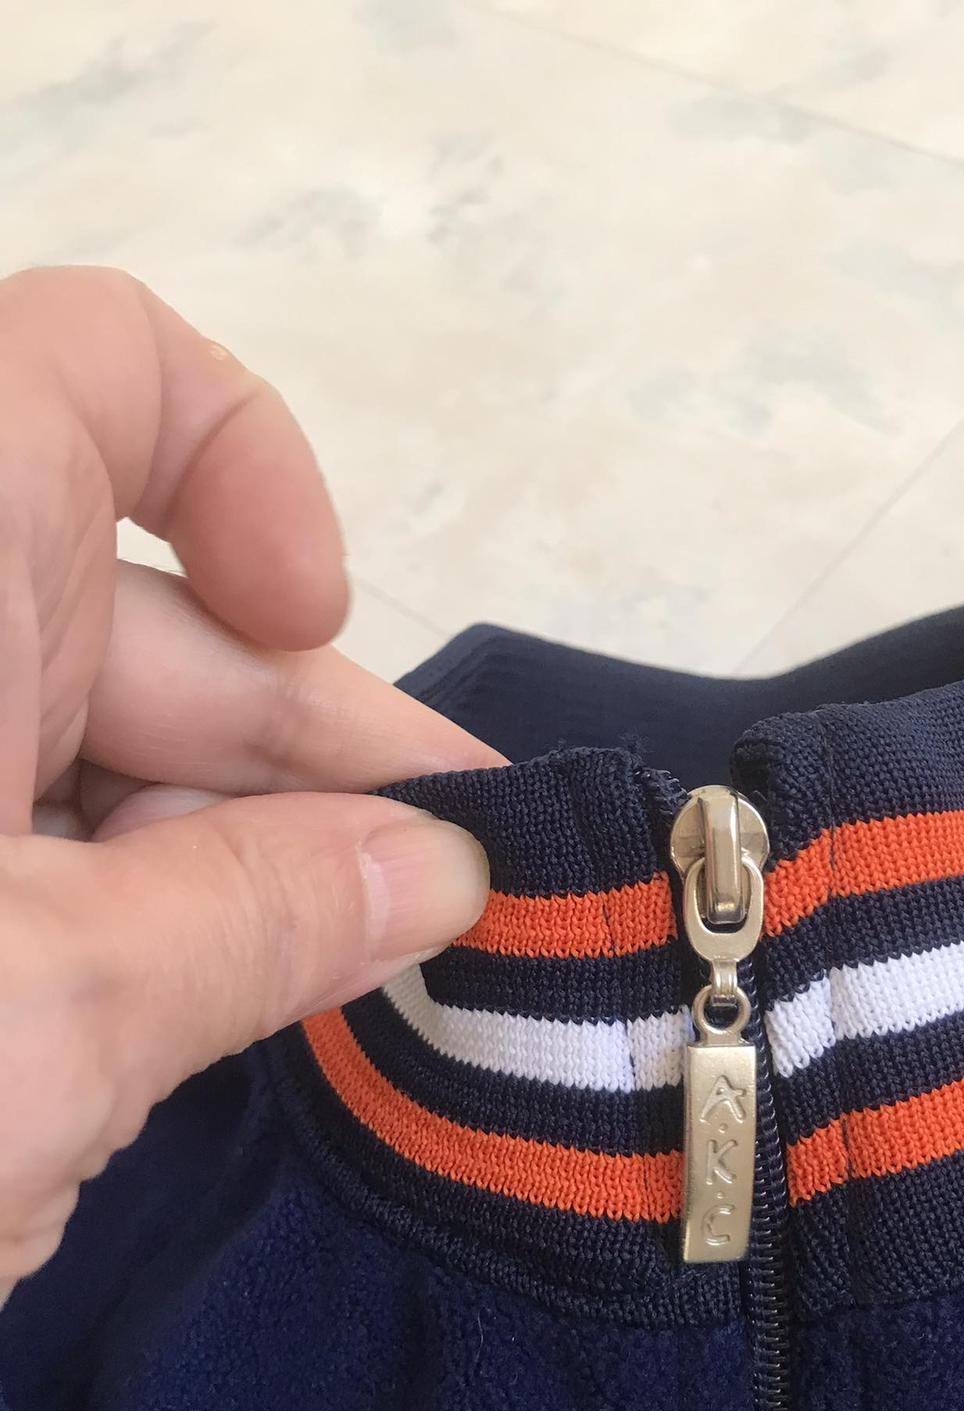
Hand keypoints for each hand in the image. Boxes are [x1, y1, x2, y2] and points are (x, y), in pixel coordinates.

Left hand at [0, 267, 498, 1302]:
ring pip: (86, 747)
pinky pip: (27, 847)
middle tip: (454, 884)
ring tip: (356, 973)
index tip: (312, 623)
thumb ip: (261, 924)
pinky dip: (127, 920)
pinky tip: (202, 1011)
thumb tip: (443, 871)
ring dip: (231, 855)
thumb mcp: (33, 1024)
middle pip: (136, 606)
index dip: (245, 458)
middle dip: (305, 742)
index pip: (103, 365)